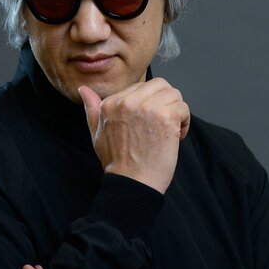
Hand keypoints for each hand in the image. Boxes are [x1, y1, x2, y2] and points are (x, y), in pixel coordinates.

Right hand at [78, 78, 189, 194]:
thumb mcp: (97, 133)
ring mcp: (147, 107)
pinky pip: (183, 108)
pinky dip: (184, 122)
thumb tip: (83, 90)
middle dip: (166, 102)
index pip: (141, 86)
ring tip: (171, 130)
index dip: (150, 104)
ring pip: (174, 94)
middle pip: (160, 85)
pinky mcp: (165, 117)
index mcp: (111, 102)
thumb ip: (92, 109)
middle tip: (164, 123)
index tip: (149, 123)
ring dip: (176, 111)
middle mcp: (128, 101)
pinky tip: (177, 135)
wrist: (132, 183)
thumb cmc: (117, 162)